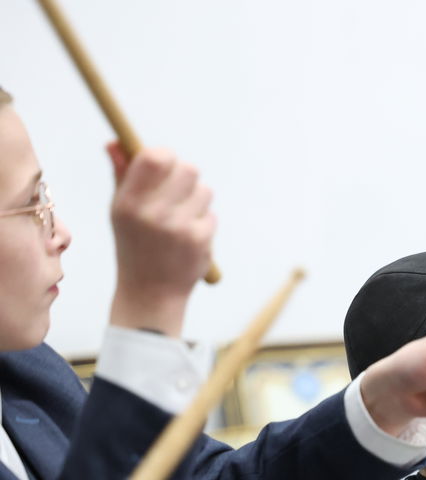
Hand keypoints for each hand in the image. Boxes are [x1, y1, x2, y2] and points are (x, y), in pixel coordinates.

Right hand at [107, 145, 215, 336]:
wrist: (151, 293)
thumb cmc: (133, 244)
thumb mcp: (120, 210)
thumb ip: (122, 174)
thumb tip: (116, 142)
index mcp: (130, 202)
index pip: (156, 158)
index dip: (165, 155)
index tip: (163, 164)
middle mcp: (155, 214)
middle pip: (189, 169)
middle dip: (185, 176)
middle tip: (176, 190)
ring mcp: (180, 228)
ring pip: (205, 191)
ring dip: (196, 199)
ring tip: (179, 217)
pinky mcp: (201, 241)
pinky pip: (211, 215)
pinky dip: (203, 221)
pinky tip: (187, 236)